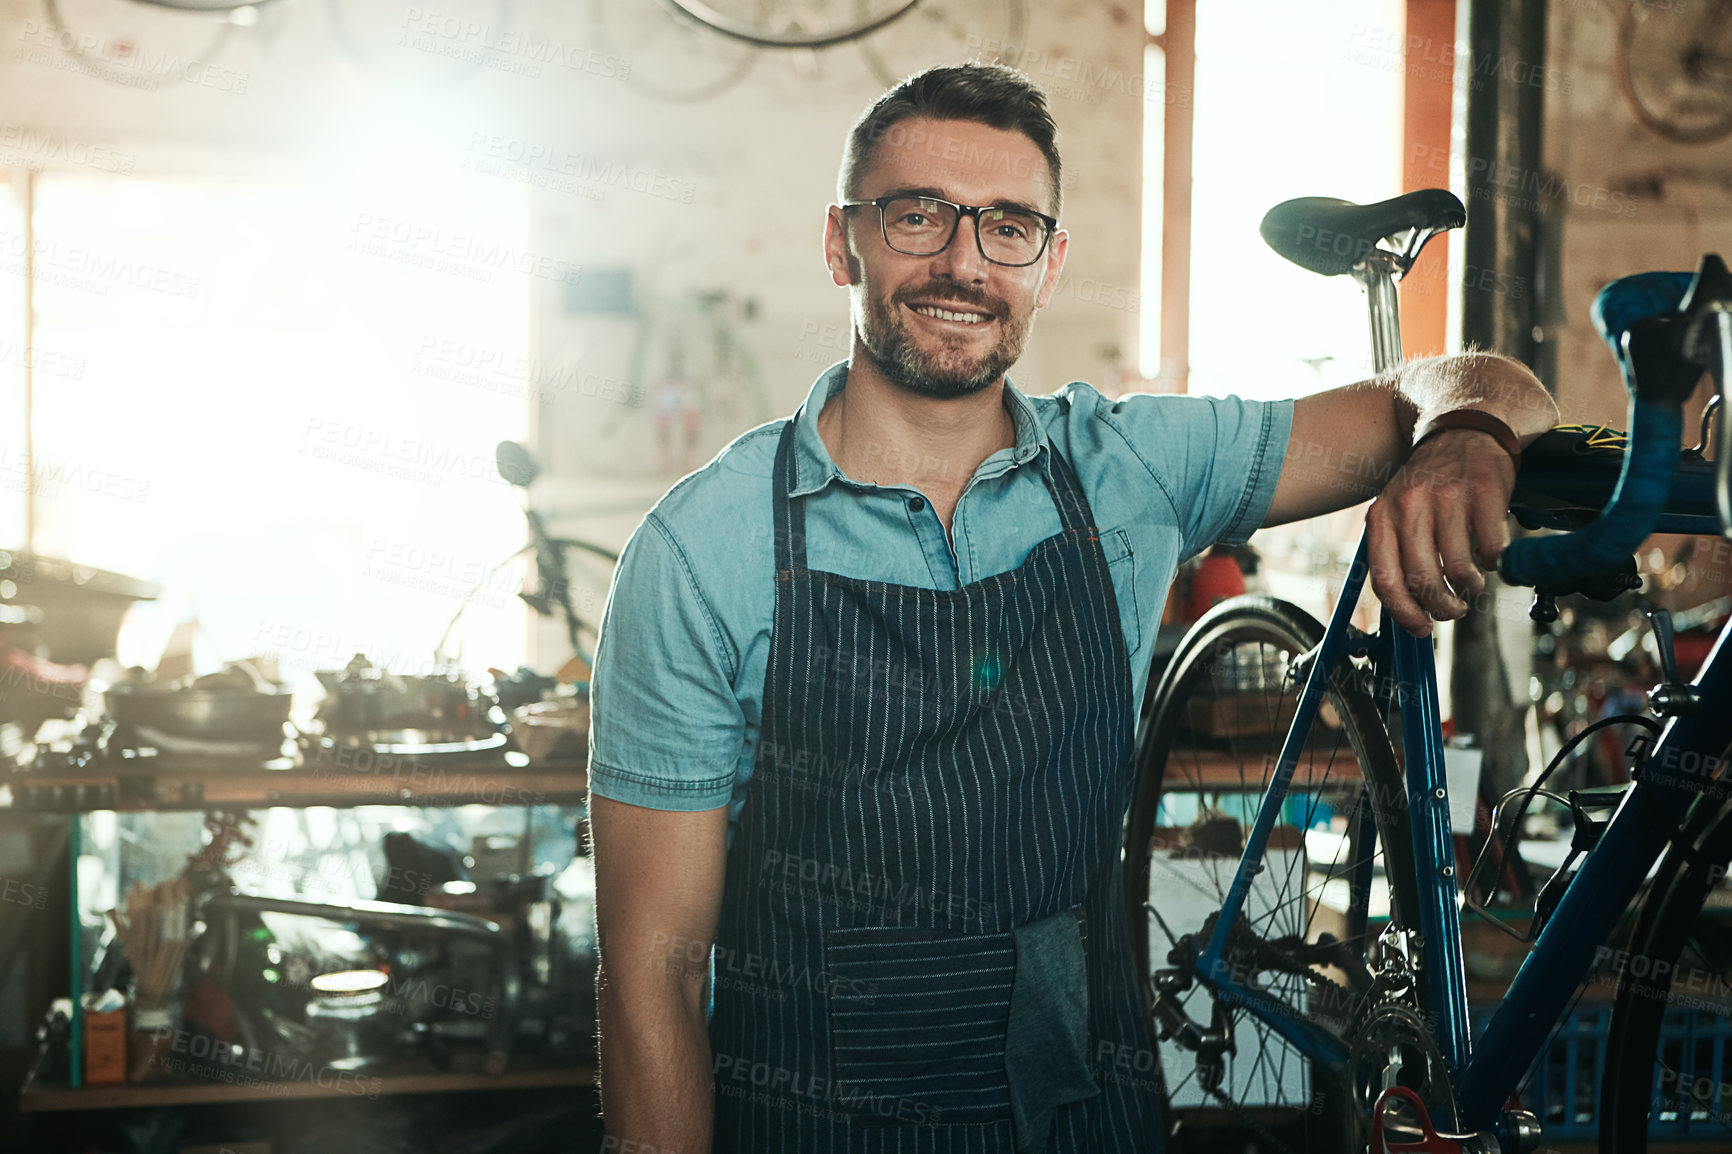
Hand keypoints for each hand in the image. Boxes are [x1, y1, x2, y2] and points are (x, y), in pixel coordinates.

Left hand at [1365, 429, 1516, 635]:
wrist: (1464, 431)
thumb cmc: (1429, 484)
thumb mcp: (1396, 512)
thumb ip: (1396, 553)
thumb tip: (1407, 609)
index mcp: (1381, 516)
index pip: (1386, 580)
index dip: (1405, 613)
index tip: (1422, 628)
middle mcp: (1409, 506)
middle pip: (1423, 580)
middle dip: (1442, 607)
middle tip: (1453, 611)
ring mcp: (1447, 496)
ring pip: (1458, 568)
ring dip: (1470, 587)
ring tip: (1472, 583)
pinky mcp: (1484, 491)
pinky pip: (1491, 547)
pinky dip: (1493, 562)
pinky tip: (1490, 555)